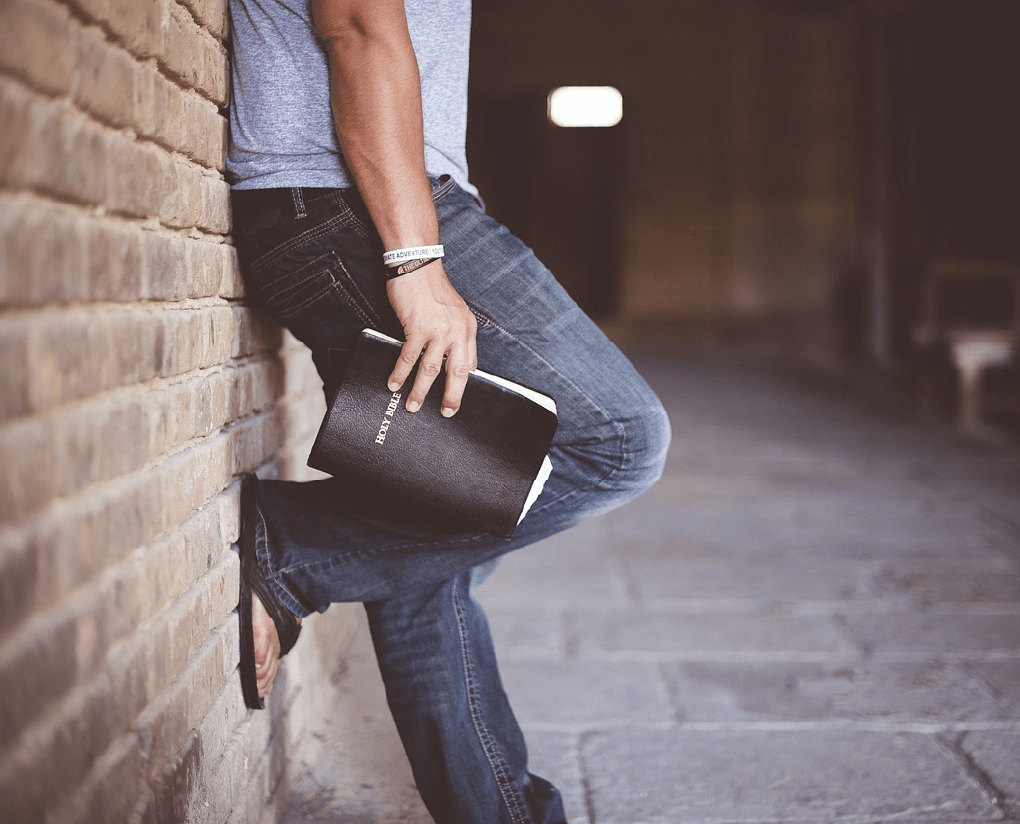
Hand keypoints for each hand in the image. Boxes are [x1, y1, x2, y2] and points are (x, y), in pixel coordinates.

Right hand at [386, 261, 476, 415]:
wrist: (417, 264)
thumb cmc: (432, 288)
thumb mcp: (455, 311)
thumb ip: (457, 335)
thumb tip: (456, 361)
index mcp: (467, 329)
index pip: (470, 365)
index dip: (462, 385)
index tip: (456, 401)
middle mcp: (457, 331)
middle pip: (456, 373)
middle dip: (451, 397)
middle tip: (446, 413)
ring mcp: (438, 330)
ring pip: (430, 370)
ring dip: (420, 391)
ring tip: (413, 405)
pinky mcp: (417, 327)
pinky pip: (409, 357)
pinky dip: (400, 373)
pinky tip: (394, 383)